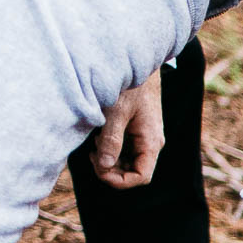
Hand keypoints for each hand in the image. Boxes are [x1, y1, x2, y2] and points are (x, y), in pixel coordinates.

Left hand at [91, 71, 164, 187]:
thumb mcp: (116, 112)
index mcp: (151, 141)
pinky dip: (110, 148)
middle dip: (111, 170)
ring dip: (109, 159)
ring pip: (128, 161)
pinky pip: (125, 149)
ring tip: (94, 143)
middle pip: (134, 171)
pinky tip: (99, 135)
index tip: (99, 170)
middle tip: (91, 155)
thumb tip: (104, 165)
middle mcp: (151, 142)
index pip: (141, 176)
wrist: (138, 62)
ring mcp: (144, 136)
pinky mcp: (136, 129)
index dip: (120, 181)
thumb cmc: (129, 84)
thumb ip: (110, 140)